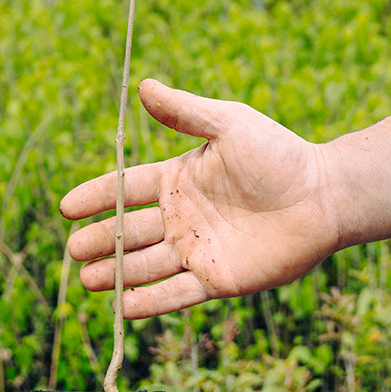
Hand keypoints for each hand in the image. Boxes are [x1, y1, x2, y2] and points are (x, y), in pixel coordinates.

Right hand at [60, 79, 339, 318]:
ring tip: (87, 279)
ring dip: (116, 273)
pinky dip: (150, 301)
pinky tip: (122, 305)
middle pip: (128, 231)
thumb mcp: (229, 124)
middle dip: (99, 240)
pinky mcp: (218, 279)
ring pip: (146, 265)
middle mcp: (181, 216)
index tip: (66, 206)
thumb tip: (142, 86)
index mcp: (177, 179)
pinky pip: (176, 293)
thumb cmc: (279, 154)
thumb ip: (186, 110)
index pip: (125, 188)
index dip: (95, 197)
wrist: (324, 195)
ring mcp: (197, 250)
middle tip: (72, 250)